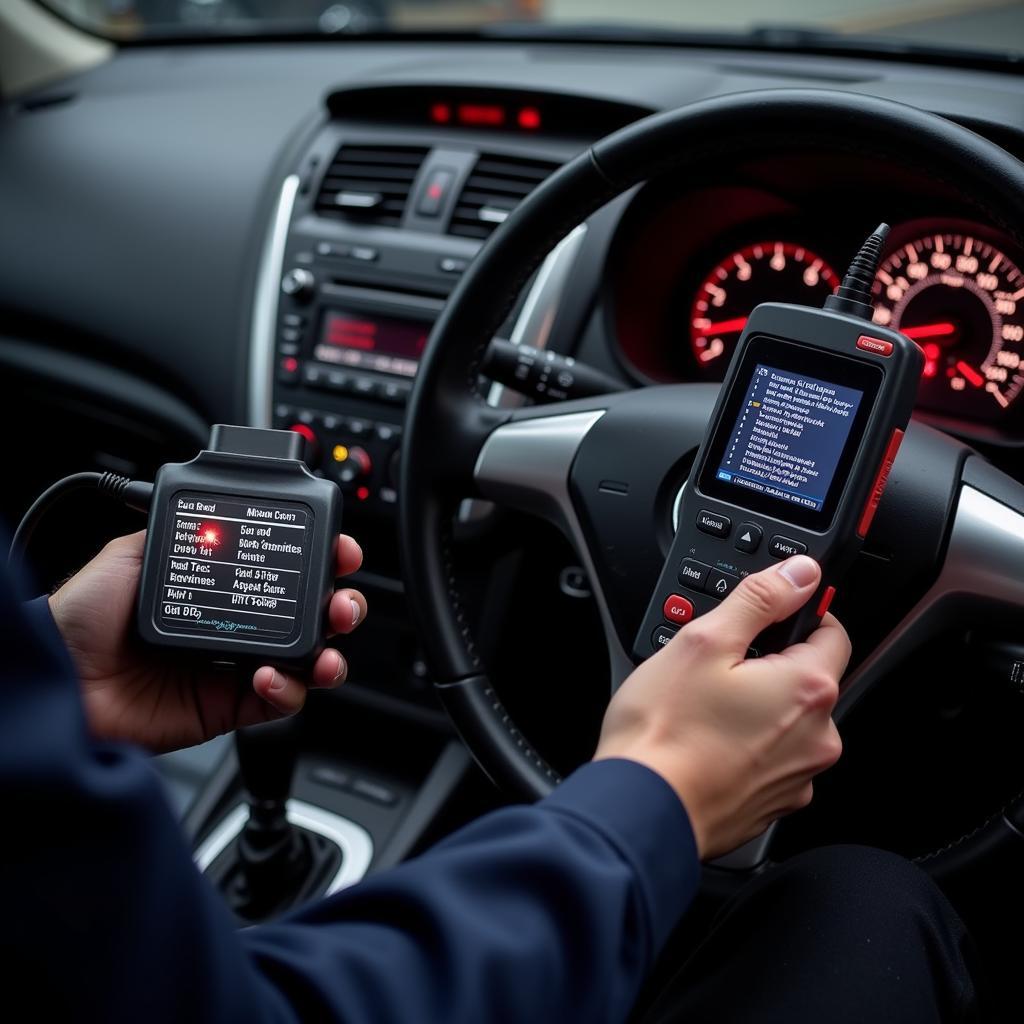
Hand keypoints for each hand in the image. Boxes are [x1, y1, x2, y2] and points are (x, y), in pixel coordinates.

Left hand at [48, 531, 366, 752]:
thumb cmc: (78, 619)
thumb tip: (219, 511)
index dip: (320, 559)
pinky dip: (290, 690)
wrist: (55, 679)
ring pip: (305, 661)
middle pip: (308, 615)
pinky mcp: (227, 708)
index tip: (339, 548)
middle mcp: (231, 625)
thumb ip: (182, 533)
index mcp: (215, 587)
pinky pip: (279, 703)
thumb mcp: (131, 554)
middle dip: (340, 605)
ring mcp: (231, 668)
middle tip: (343, 601)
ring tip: (327, 646)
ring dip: (330, 652)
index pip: (282, 570)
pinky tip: (273, 676)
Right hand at [595, 555, 848, 859]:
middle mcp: (819, 737)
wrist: (642, 811)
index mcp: (808, 689)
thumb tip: (800, 574)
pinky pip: (773, 758)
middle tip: (715, 668)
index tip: (763, 618)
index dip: (797, 615)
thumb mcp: (704, 641)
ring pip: (789, 720)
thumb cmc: (664, 732)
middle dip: (768, 666)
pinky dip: (748, 746)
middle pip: (808, 678)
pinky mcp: (776, 803)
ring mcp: (799, 776)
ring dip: (758, 708)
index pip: (832, 630)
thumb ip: (759, 599)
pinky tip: (707, 743)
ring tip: (704, 710)